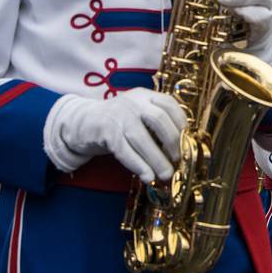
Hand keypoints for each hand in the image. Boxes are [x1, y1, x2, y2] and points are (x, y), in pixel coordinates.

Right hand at [43, 88, 186, 183]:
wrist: (84, 122)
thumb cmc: (120, 121)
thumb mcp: (139, 113)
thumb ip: (157, 124)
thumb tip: (181, 149)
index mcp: (144, 95)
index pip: (168, 104)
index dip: (181, 122)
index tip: (187, 140)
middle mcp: (133, 103)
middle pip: (158, 119)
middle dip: (172, 141)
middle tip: (178, 159)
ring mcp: (118, 116)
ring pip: (141, 138)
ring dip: (156, 158)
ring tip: (166, 174)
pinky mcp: (106, 133)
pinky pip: (124, 151)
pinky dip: (138, 165)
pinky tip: (147, 176)